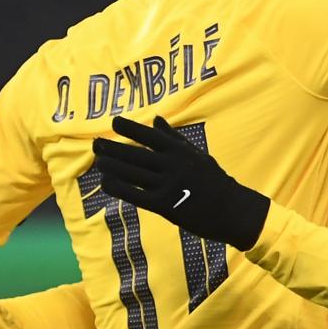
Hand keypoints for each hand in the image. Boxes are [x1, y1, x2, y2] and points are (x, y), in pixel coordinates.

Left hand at [92, 116, 270, 250]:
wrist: (231, 209)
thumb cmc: (214, 180)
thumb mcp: (198, 154)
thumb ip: (175, 138)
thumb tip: (157, 119)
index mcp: (181, 151)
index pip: (150, 135)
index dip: (130, 129)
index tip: (114, 123)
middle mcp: (173, 165)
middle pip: (135, 155)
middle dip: (112, 149)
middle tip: (95, 144)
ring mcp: (168, 185)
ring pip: (132, 174)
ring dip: (111, 167)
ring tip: (98, 161)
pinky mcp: (165, 205)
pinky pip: (135, 195)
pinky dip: (118, 188)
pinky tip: (105, 183)